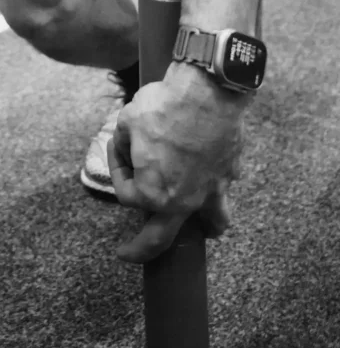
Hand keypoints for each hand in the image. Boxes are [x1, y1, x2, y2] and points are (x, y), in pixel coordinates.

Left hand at [108, 65, 245, 263]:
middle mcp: (184, 201)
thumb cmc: (162, 108)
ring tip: (198, 229)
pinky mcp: (229, 175)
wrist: (206, 92)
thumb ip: (122, 144)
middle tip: (130, 255)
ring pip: (212, 224)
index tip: (117, 149)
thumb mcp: (126, 123)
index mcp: (152, 193)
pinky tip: (209, 180)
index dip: (117, 169)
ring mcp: (212, 191)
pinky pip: (223, 192)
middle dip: (143, 251)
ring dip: (201, 228)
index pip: (126, 194)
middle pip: (161, 239)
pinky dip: (216, 191)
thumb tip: (126, 149)